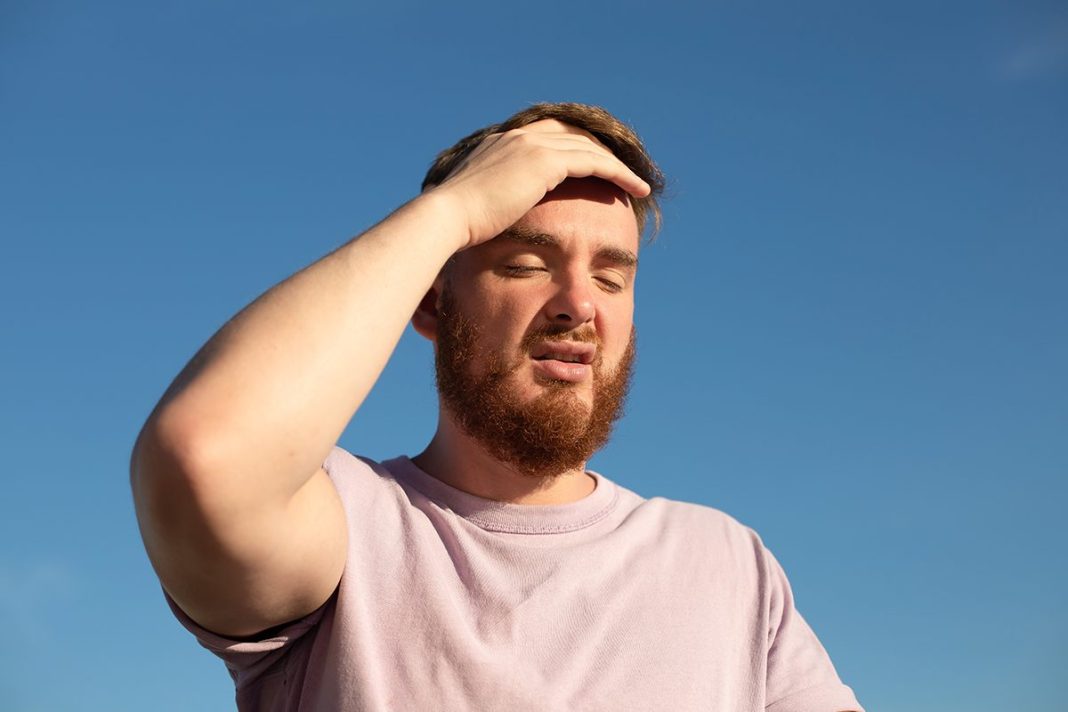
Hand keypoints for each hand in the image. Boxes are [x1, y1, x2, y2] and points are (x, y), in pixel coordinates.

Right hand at [426, 119, 650, 249]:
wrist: (449, 217)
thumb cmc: (456, 224)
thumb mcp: (475, 206)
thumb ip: (489, 201)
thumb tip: (490, 219)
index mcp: (501, 144)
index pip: (547, 136)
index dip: (574, 148)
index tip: (591, 165)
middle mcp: (519, 138)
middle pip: (573, 136)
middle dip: (600, 151)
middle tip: (621, 170)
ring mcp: (532, 145)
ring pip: (589, 149)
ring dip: (617, 166)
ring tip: (638, 184)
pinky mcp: (546, 162)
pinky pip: (595, 162)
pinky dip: (619, 174)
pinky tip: (636, 189)